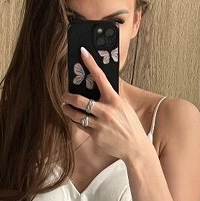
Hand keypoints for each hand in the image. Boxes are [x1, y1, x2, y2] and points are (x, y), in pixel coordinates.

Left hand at [61, 47, 148, 162]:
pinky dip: (75, 121)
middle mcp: (106, 111)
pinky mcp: (96, 136)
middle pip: (80, 100)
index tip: (83, 53)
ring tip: (65, 106)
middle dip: (68, 96)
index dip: (91, 63)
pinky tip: (74, 118)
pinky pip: (80, 126)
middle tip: (64, 95)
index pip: (100, 77)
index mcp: (114, 100)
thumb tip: (99, 88)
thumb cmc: (130, 125)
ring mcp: (100, 124)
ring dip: (67, 109)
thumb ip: (111, 98)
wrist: (136, 147)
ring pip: (76, 115)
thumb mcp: (124, 107)